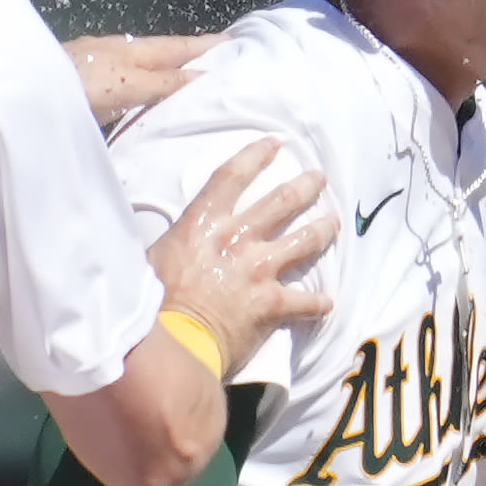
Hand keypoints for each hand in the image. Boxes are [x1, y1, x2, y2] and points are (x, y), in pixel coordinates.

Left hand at [69, 32, 225, 123]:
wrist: (26, 94)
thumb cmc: (79, 84)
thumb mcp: (129, 83)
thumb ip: (164, 83)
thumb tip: (205, 75)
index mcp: (133, 50)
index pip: (179, 45)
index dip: (207, 44)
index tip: (237, 42)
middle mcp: (120, 54)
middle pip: (164, 54)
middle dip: (193, 56)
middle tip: (224, 61)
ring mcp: (102, 69)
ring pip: (147, 69)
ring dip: (171, 73)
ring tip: (196, 82)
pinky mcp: (88, 88)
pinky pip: (130, 86)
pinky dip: (149, 89)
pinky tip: (151, 101)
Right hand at [148, 144, 334, 366]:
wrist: (170, 341)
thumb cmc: (151, 301)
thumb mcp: (154, 255)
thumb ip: (176, 240)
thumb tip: (175, 238)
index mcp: (204, 222)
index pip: (232, 177)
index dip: (255, 156)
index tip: (275, 143)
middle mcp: (236, 239)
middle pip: (280, 202)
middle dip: (304, 187)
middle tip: (319, 178)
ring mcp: (258, 270)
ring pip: (303, 241)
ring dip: (323, 230)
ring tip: (334, 223)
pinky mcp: (271, 304)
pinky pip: (306, 302)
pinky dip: (318, 303)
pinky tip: (328, 303)